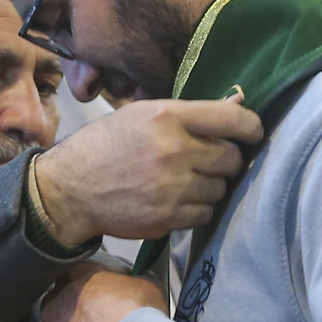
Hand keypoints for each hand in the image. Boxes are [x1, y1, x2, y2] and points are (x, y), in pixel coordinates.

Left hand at [26, 271, 166, 321]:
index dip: (80, 290)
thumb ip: (131, 282)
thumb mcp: (147, 287)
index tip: (93, 301)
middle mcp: (53, 307)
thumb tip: (131, 281)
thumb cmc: (144, 320)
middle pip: (52, 309)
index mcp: (76, 281)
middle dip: (68, 320)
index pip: (67, 276)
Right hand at [35, 97, 261, 244]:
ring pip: (221, 188)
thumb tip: (237, 104)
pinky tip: (178, 200)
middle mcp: (173, 150)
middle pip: (231, 158)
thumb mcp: (140, 115)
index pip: (233, 119)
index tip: (253, 134)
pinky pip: (206, 213)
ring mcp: (172, 187)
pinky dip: (198, 208)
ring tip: (187, 181)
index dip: (251, 128)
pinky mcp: (167, 218)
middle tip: (209, 160)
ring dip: (211, 185)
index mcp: (167, 117)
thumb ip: (187, 114)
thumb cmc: (105, 146)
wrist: (69, 189)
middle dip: (225, 160)